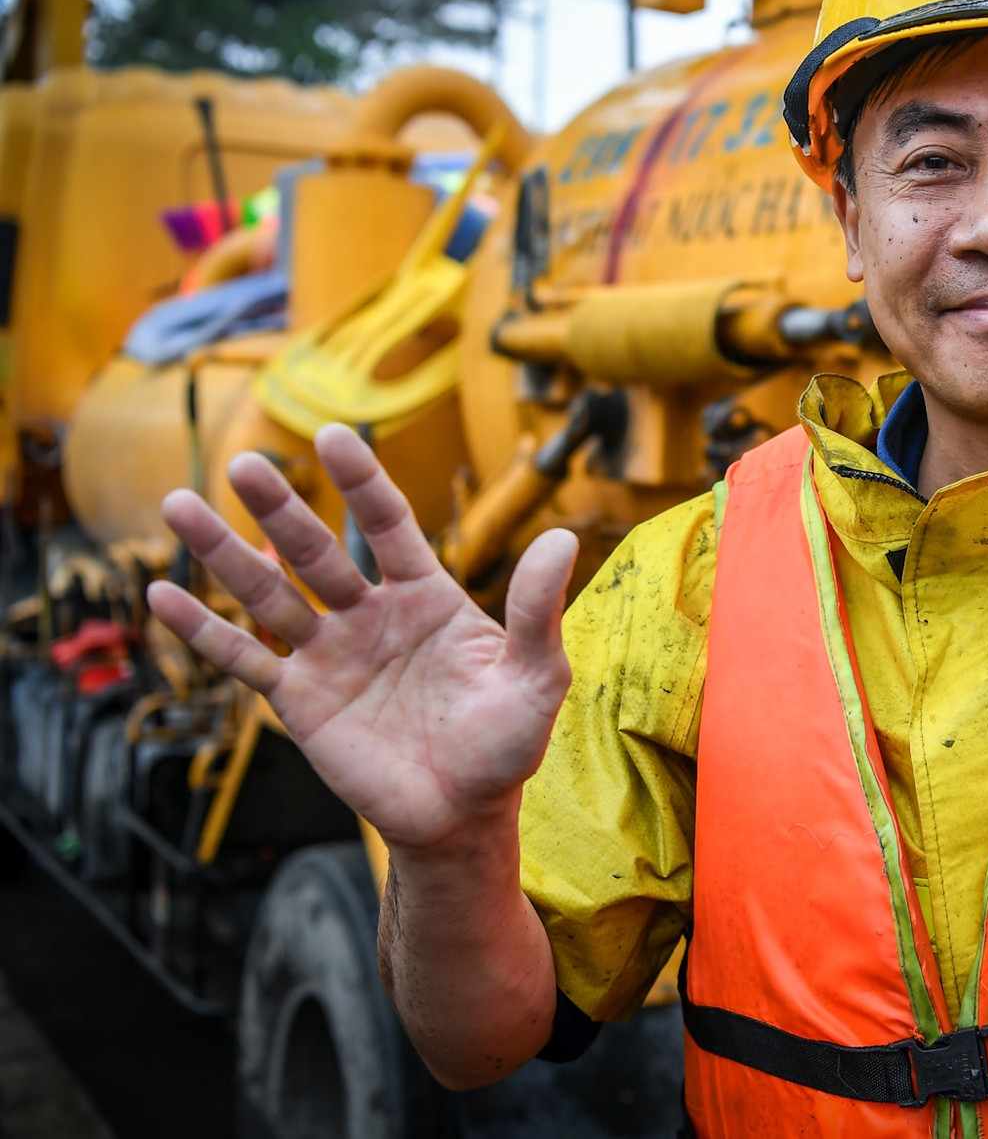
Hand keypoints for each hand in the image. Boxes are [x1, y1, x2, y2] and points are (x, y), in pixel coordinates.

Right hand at [146, 425, 577, 851]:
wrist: (464, 814)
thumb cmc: (506, 742)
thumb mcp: (537, 676)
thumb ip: (538, 608)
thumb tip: (563, 536)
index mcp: (427, 596)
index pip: (386, 524)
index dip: (360, 482)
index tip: (332, 435)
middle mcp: (371, 614)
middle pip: (315, 549)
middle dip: (280, 508)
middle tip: (244, 464)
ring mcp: (330, 654)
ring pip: (268, 593)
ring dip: (223, 552)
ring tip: (178, 504)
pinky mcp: (300, 700)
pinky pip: (245, 658)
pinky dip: (203, 630)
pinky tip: (162, 595)